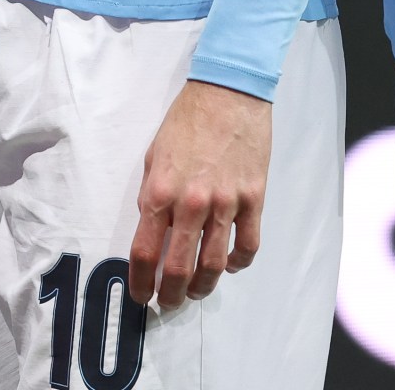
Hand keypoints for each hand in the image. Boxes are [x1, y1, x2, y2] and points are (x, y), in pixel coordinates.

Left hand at [130, 81, 272, 308]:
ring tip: (197, 291)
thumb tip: (154, 230)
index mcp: (160, 192)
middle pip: (180, 269)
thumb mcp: (154, 156)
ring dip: (203, 287)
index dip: (141, 283)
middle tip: (169, 302)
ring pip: (214, 265)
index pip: (145, 253)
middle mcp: (192, 203)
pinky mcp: (253, 198)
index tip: (141, 295)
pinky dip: (238, 263)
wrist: (228, 93)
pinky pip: (248, 245)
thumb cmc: (186, 121)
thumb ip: (152, 196)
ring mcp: (226, 203)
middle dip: (172, 295)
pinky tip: (229, 264)